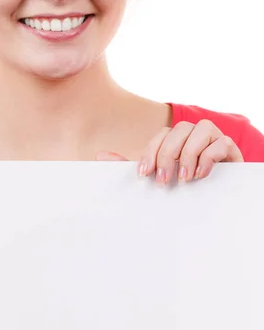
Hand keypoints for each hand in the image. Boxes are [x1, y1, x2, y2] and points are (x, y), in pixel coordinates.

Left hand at [95, 119, 242, 183]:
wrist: (217, 198)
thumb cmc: (183, 184)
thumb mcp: (157, 176)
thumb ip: (131, 166)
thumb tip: (99, 156)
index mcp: (175, 138)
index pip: (161, 135)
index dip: (151, 152)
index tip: (144, 174)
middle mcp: (193, 133)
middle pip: (178, 131)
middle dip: (168, 155)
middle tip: (162, 180)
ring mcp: (214, 138)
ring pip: (200, 130)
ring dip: (189, 154)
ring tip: (184, 179)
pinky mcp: (230, 148)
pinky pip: (221, 143)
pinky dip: (210, 157)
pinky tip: (201, 175)